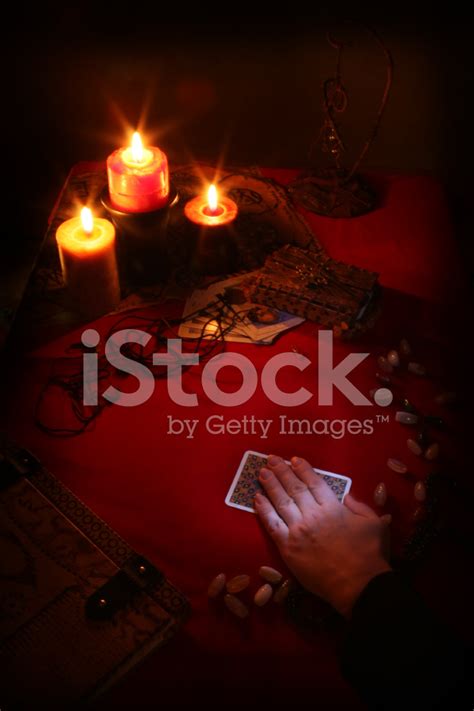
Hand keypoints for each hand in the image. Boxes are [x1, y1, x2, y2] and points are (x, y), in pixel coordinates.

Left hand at [255, 455, 391, 617]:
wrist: (359, 586)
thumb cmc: (370, 555)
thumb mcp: (375, 523)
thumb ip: (359, 506)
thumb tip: (346, 496)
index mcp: (333, 507)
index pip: (314, 482)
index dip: (303, 469)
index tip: (294, 459)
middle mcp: (312, 514)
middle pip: (294, 487)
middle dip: (281, 471)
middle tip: (271, 459)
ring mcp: (298, 530)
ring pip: (280, 502)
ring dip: (270, 485)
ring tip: (262, 472)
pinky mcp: (287, 548)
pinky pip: (271, 525)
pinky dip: (263, 510)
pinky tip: (257, 498)